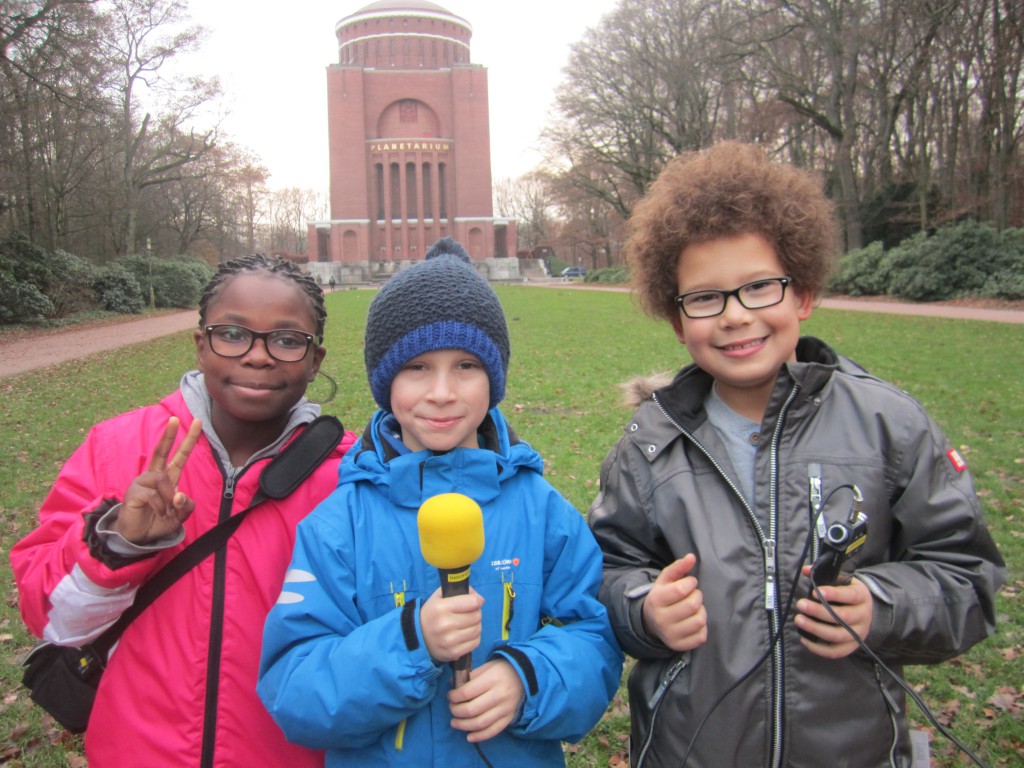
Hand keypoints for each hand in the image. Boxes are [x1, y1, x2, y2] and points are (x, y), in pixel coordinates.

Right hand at [114, 417, 202, 544]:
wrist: (137, 537)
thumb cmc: (157, 522)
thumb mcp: (179, 517)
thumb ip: (186, 506)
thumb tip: (179, 495)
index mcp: (167, 479)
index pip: (179, 456)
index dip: (188, 440)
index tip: (198, 423)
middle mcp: (154, 477)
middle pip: (161, 451)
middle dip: (169, 435)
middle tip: (175, 418)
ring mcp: (142, 482)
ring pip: (163, 480)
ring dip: (169, 497)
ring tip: (165, 510)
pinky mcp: (133, 492)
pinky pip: (154, 495)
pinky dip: (160, 506)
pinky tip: (158, 513)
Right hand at [420, 587, 483, 663]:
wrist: (418, 636)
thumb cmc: (432, 614)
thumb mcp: (439, 597)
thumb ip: (458, 590)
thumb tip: (478, 598)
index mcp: (441, 607)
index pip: (472, 602)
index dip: (477, 600)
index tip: (477, 601)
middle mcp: (445, 624)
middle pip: (476, 616)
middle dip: (476, 613)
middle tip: (470, 613)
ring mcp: (449, 640)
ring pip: (477, 630)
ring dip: (476, 625)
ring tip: (468, 624)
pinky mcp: (453, 652)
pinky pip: (475, 643)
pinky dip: (474, 638)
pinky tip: (466, 635)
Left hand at [448, 658, 523, 742]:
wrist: (525, 676)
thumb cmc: (501, 670)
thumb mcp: (486, 667)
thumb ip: (470, 676)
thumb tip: (452, 685)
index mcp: (492, 679)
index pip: (467, 692)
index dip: (454, 697)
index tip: (450, 696)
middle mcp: (499, 695)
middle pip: (472, 709)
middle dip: (456, 711)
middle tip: (451, 708)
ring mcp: (505, 709)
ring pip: (480, 723)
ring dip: (463, 725)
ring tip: (454, 723)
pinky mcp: (509, 718)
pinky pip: (493, 731)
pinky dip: (480, 736)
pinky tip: (469, 736)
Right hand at [641, 553, 707, 650]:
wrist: (650, 621)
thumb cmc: (662, 596)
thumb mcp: (665, 580)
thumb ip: (678, 567)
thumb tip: (692, 556)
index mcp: (656, 600)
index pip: (682, 589)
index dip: (691, 583)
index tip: (690, 583)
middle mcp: (661, 619)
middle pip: (693, 605)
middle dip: (697, 596)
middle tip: (693, 596)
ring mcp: (670, 635)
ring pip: (699, 621)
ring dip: (701, 612)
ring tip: (694, 609)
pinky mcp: (679, 646)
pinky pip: (701, 636)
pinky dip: (701, 627)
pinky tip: (693, 621)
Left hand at [795, 567, 873, 658]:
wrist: (864, 611)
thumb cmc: (847, 593)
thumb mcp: (841, 580)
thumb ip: (823, 574)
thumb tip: (805, 570)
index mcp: (862, 596)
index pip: (850, 595)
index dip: (833, 594)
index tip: (814, 592)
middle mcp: (863, 616)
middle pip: (842, 617)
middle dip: (819, 611)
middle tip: (800, 604)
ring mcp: (858, 633)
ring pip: (838, 636)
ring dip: (816, 629)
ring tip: (799, 620)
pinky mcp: (851, 647)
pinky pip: (836, 652)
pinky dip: (819, 649)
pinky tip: (804, 639)